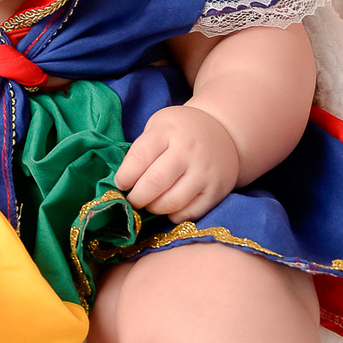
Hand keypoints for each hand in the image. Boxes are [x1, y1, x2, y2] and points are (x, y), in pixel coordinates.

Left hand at [114, 105, 239, 223]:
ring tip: (149, 204)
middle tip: (132, 200)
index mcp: (168, 132)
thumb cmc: (180, 132)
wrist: (222, 131)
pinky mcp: (216, 191)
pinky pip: (190, 213)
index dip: (125, 175)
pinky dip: (174, 215)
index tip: (120, 184)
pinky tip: (168, 208)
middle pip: (155, 182)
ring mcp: (204, 172)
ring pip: (172, 202)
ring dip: (154, 208)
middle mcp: (188, 151)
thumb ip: (143, 149)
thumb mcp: (159, 126)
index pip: (140, 156)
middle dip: (137, 197)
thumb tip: (123, 183)